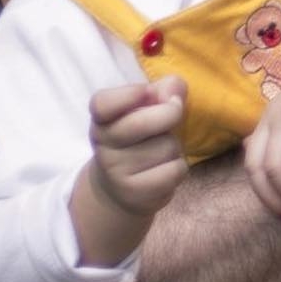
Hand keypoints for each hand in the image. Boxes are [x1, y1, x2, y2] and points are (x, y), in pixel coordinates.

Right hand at [89, 75, 188, 216]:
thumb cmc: (138, 141)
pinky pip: (174, 171)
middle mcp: (103, 146)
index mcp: (102, 120)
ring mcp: (117, 172)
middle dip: (169, 113)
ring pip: (165, 147)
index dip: (126, 95)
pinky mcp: (135, 194)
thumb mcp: (143, 112)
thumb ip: (161, 91)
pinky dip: (178, 168)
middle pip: (140, 123)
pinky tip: (164, 171)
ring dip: (174, 147)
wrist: (117, 191)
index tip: (145, 90)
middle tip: (175, 110)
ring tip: (161, 152)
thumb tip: (175, 87)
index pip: (102, 104)